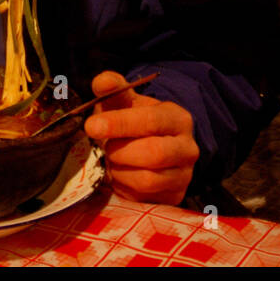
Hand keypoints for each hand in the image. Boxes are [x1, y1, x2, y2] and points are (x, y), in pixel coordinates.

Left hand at [84, 71, 198, 204]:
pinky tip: (120, 175)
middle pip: (153, 153)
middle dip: (119, 151)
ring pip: (148, 180)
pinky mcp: (174, 198)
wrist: (149, 148)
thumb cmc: (134, 122)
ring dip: (119, 171)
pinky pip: (144, 198)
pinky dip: (124, 188)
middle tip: (104, 147)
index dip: (120, 123)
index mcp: (178, 118)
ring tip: (111, 160)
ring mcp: (184, 176)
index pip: (151, 121)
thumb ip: (113, 88)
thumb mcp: (124, 102)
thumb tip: (102, 82)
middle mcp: (187, 148)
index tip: (92, 126)